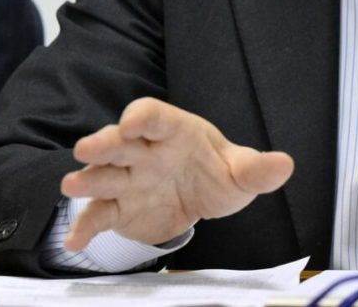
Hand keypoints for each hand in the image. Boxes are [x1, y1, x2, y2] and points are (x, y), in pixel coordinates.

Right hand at [60, 97, 294, 249]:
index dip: (142, 116)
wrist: (199, 198)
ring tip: (72, 185)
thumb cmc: (215, 173)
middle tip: (86, 149)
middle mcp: (144, 152)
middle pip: (119, 142)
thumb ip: (258, 169)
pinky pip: (97, 215)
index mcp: (173, 132)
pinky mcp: (117, 209)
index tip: (132, 122)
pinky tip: (74, 241)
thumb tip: (285, 165)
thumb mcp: (240, 172)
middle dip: (103, 144)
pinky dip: (83, 227)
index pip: (154, 116)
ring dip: (87, 179)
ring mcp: (127, 180)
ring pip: (102, 175)